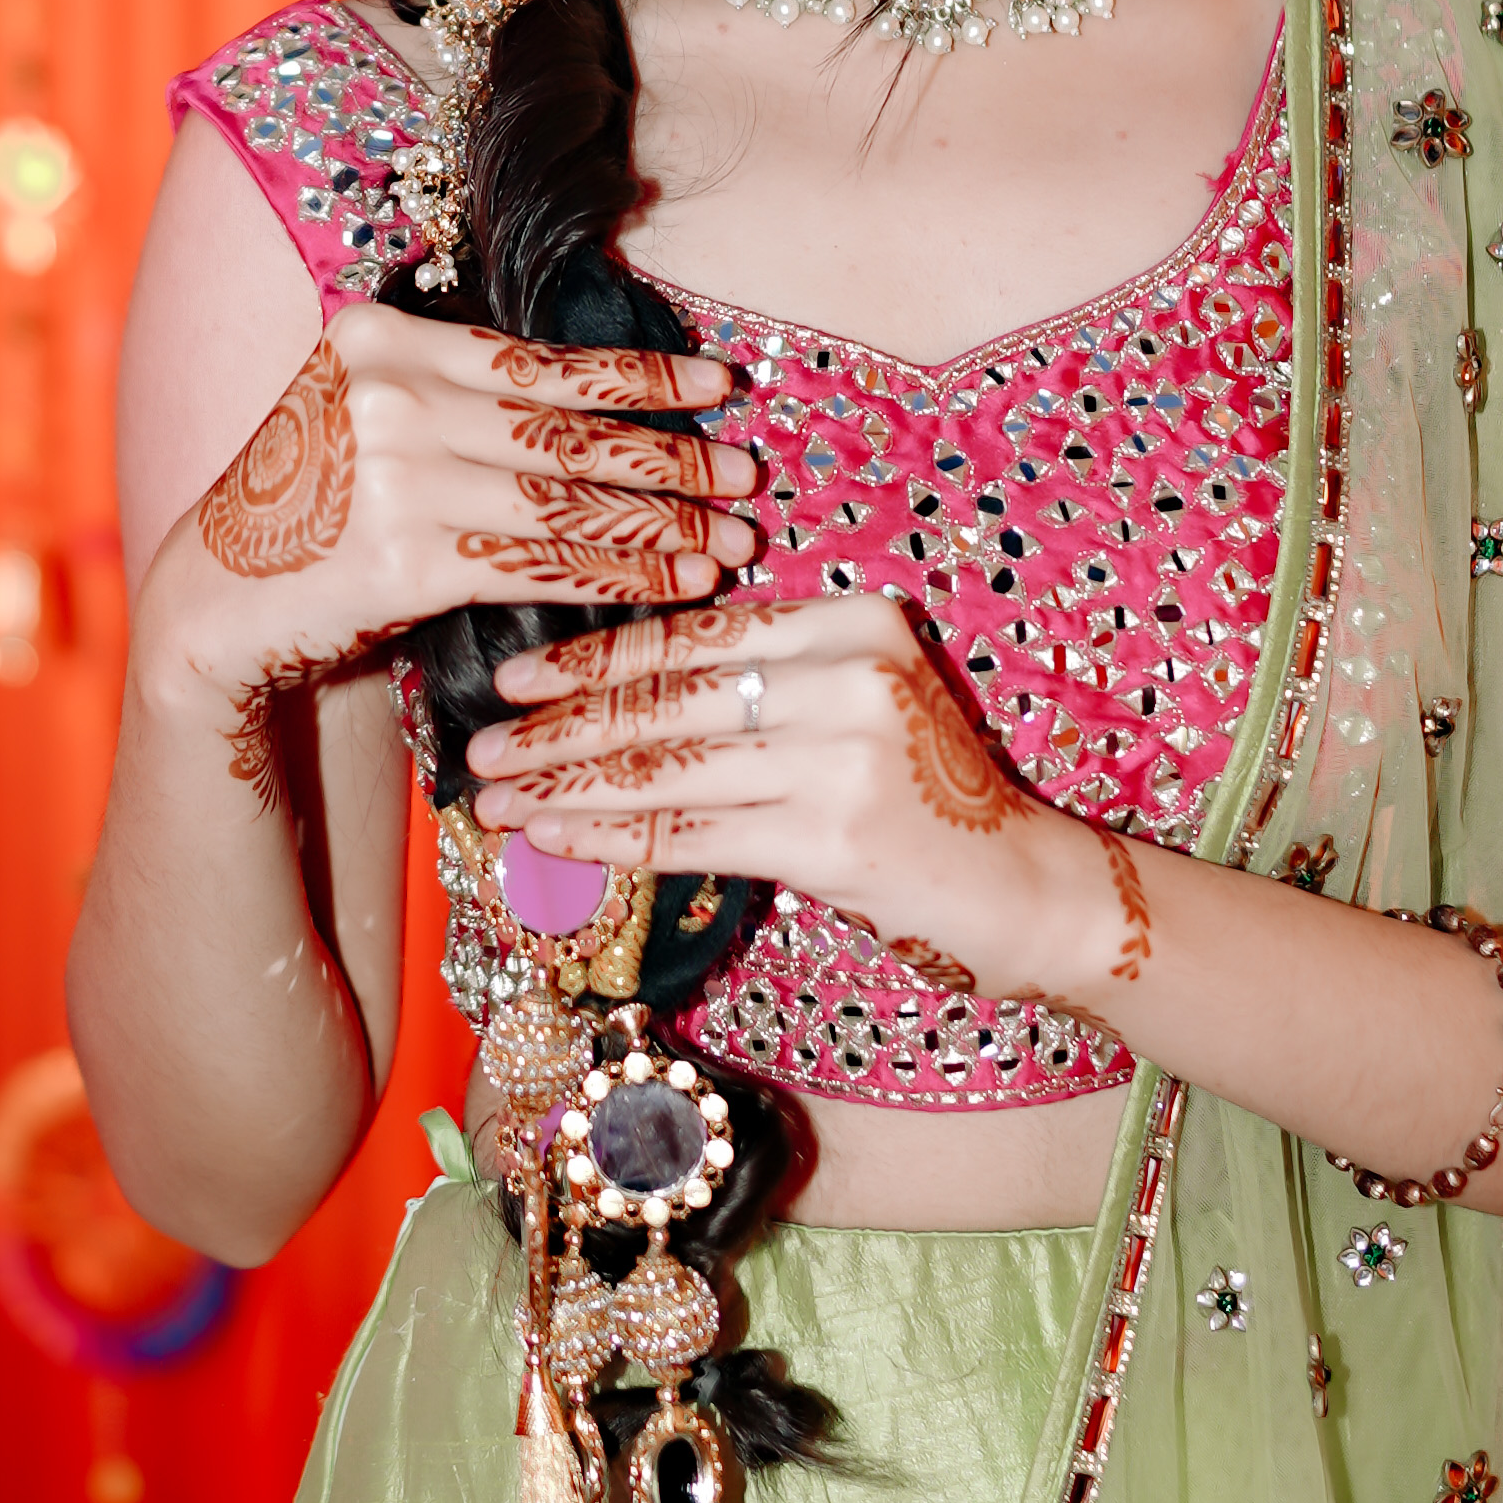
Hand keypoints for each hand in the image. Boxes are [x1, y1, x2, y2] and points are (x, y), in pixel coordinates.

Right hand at [137, 317, 762, 739]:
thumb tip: (598, 399)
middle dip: (671, 455)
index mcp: (383, 335)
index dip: (638, 376)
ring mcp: (397, 472)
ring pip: (566, 500)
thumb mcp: (367, 409)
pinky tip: (676, 584)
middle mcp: (390, 391)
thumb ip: (458, 388)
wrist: (218, 597)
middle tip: (746, 475)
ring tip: (732, 539)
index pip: (537, 360)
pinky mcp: (408, 557)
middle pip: (563, 429)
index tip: (714, 386)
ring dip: (664, 524)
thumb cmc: (314, 502)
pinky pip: (543, 562)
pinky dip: (621, 575)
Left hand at [465, 590, 1136, 1009]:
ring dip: (567, 787)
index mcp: (853, 618)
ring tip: (499, 801)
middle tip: (483, 748)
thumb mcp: (856, 706)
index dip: (595, 659)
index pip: (695, 636)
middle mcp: (849, 672)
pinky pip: (690, 833)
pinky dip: (610, 837)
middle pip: (669, 699)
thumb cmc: (924, 796)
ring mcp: (842, 754)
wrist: (1020, 884)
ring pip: (666, 768)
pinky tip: (555, 840)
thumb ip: (761, 686)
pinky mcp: (830, 836)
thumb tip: (612, 700)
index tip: (521, 680)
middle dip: (562, 728)